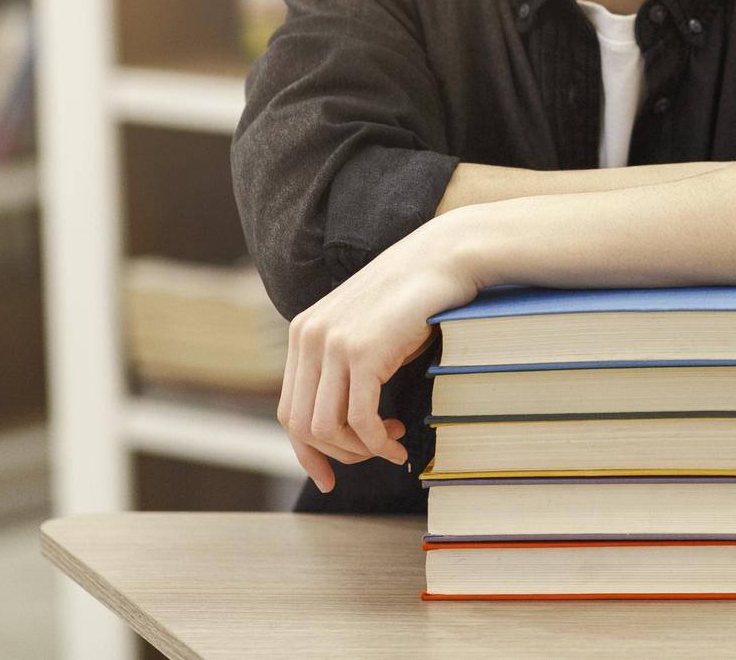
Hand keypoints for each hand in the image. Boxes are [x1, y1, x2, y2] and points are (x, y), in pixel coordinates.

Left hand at [277, 214, 481, 491]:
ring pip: (328, 428)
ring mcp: (333, 343)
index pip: (289, 411)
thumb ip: (345, 364)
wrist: (446, 256)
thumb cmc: (417, 296)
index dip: (306, 453)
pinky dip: (378, 443)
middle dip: (336, 455)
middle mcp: (309, 337)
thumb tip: (345, 422)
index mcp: (304, 332)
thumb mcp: (367, 330)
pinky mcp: (364, 351)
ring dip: (360, 450)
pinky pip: (360, 419)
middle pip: (302, 425)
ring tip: (392, 443)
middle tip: (373, 455)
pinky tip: (399, 444)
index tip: (327, 478)